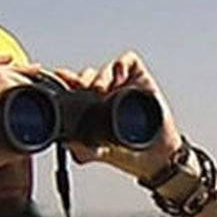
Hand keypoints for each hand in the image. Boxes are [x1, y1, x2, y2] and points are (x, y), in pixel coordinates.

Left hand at [52, 51, 183, 180]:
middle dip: (82, 80)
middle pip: (88, 76)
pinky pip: (127, 61)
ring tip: (100, 90)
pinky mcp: (139, 76)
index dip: (66, 82)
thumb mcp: (101, 152)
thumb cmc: (129, 151)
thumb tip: (67, 144)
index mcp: (90, 107)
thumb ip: (83, 150)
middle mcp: (106, 93)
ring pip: (105, 69)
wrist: (156, 154)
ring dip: (99, 76)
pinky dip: (120, 66)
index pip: (74, 88)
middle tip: (80, 88)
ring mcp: (123, 84)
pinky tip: (119, 79)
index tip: (59, 81)